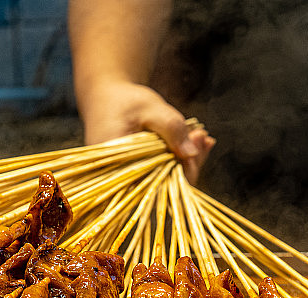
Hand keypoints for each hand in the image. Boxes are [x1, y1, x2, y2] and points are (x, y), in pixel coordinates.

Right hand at [79, 79, 214, 183]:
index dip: (180, 172)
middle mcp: (120, 180)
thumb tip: (192, 153)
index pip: (154, 183)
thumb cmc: (123, 101)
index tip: (196, 148)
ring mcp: (130, 180)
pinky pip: (163, 174)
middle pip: (163, 186)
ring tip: (200, 137)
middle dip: (188, 164)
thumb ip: (170, 127)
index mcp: (116, 166)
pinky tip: (194, 142)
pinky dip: (180, 159)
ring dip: (187, 161)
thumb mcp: (149, 107)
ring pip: (166, 182)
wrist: (105, 100)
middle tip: (203, 138)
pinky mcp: (140, 175)